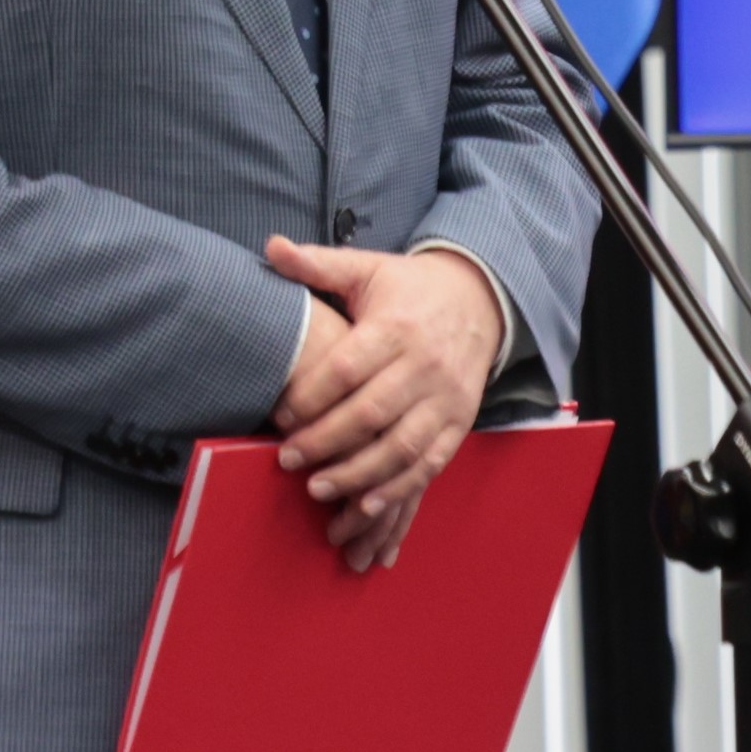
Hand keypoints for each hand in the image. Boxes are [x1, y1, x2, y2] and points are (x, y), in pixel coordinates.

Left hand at [266, 238, 500, 570]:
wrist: (480, 298)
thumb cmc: (410, 289)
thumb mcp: (368, 269)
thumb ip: (318, 265)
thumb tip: (270, 246)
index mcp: (396, 326)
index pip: (347, 368)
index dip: (310, 396)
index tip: (279, 416)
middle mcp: (424, 363)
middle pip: (370, 412)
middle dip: (326, 441)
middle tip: (287, 460)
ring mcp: (446, 396)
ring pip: (401, 445)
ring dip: (359, 474)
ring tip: (318, 489)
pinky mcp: (460, 421)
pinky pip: (430, 463)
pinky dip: (398, 488)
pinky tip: (366, 505)